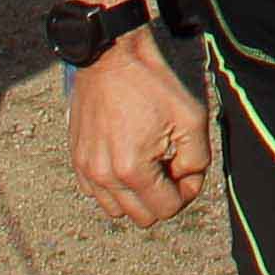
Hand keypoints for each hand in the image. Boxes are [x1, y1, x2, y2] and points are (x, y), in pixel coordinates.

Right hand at [66, 36, 212, 228]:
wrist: (111, 58)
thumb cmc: (152, 84)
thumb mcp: (191, 119)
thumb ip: (197, 161)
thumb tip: (187, 181)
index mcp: (133, 170)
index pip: (166, 209)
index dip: (186, 192)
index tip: (189, 168)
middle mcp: (104, 176)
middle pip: (142, 216)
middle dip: (163, 197)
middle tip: (171, 166)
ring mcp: (86, 170)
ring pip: (117, 210)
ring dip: (138, 195)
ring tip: (149, 164)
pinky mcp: (77, 160)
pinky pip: (97, 193)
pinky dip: (114, 186)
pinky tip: (127, 159)